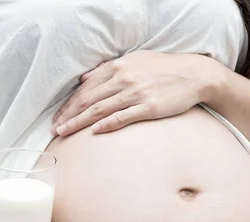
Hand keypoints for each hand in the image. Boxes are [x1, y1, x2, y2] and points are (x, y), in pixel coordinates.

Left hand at [52, 51, 221, 135]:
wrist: (195, 74)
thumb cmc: (163, 68)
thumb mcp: (134, 60)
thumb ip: (107, 69)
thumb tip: (84, 79)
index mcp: (118, 68)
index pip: (86, 89)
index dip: (69, 104)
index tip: (57, 117)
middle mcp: (124, 79)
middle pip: (88, 100)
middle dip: (68, 115)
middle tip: (54, 129)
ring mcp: (136, 93)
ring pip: (100, 109)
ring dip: (79, 122)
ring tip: (65, 132)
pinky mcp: (149, 107)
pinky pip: (123, 117)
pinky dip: (107, 124)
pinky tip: (94, 132)